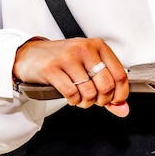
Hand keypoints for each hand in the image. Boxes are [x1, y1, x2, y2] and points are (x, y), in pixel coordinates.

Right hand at [13, 37, 129, 117]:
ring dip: (86, 102)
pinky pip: (71, 93)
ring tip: (81, 98)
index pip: (120, 74)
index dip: (120, 94)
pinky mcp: (51, 68)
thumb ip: (108, 89)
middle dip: (102, 100)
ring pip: (89, 91)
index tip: (115, 100)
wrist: (31, 55)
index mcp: (98, 46)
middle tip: (95, 100)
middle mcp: (84, 49)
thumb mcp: (89, 68)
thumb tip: (123, 109)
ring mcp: (67, 57)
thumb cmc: (63, 60)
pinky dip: (74, 101)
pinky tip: (71, 96)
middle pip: (106, 85)